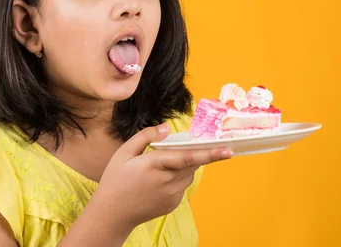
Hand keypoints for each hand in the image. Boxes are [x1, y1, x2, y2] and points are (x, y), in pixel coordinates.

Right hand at [94, 122, 231, 229]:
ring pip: (188, 174)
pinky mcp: (173, 204)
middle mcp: (166, 181)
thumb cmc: (115, 180)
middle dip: (193, 153)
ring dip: (183, 166)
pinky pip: (182, 186)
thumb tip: (167, 128)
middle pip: (191, 163)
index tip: (228, 150)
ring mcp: (171, 195)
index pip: (187, 157)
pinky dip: (177, 178)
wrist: (112, 213)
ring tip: (159, 168)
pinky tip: (158, 181)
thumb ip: (146, 137)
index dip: (209, 153)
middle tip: (179, 150)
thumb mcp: (124, 153)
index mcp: (153, 165)